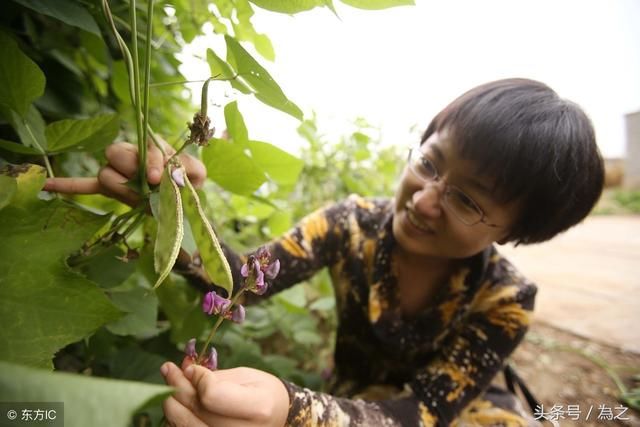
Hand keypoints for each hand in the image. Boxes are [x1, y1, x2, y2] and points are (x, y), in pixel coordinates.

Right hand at [42, 139, 206, 206]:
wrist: (186, 203)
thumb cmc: (190, 183)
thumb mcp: (197, 175)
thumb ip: (187, 168)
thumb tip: (168, 174)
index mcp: (151, 148)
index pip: (142, 147)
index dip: (150, 161)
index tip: (158, 178)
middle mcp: (130, 157)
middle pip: (116, 154)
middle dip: (132, 170)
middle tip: (149, 186)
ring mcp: (118, 174)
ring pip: (105, 172)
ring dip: (121, 188)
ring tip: (140, 198)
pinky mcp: (111, 191)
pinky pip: (85, 185)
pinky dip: (67, 186)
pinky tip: (47, 187)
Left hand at [160, 358, 288, 426]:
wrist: (278, 418)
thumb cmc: (262, 393)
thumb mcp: (246, 376)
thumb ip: (215, 377)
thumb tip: (184, 372)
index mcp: (258, 407)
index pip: (212, 396)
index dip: (198, 379)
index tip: (192, 367)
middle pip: (197, 411)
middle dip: (178, 387)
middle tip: (168, 369)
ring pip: (187, 426)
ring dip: (173, 405)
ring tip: (169, 385)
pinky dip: (179, 419)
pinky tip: (178, 404)